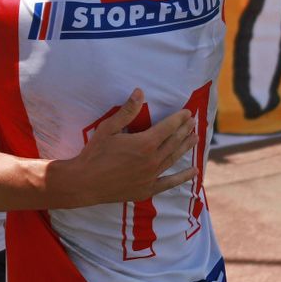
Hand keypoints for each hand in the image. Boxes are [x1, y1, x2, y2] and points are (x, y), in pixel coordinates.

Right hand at [49, 90, 196, 205]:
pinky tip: (194, 172)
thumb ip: (127, 111)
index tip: (187, 113)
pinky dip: (183, 177)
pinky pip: (170, 183)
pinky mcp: (148, 189)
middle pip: (174, 142)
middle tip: (193, 122)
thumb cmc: (95, 153)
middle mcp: (153, 160)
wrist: (85, 182)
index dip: (179, 119)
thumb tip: (140, 92)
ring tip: (195, 139)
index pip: (168, 127)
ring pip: (174, 158)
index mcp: (145, 143)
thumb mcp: (109, 128)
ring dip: (186, 147)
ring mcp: (152, 176)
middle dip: (185, 130)